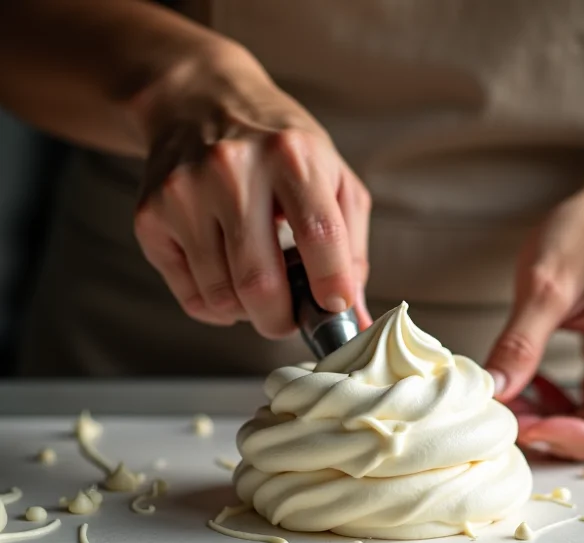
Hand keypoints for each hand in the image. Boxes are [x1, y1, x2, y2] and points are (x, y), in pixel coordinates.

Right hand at [133, 42, 371, 335]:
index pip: (318, 237)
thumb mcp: (331, 174)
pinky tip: (227, 279)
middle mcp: (232, 170)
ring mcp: (185, 193)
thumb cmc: (277, 148)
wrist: (199, 101)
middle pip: (259, 284)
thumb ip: (350, 243)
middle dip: (281, 320)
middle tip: (289, 318)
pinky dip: (216, 306)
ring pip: (222, 297)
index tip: (335, 307)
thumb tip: (353, 313)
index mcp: (290, 155)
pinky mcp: (151, 216)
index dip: (331, 287)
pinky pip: (190, 296)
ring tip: (258, 288)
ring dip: (247, 312)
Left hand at [485, 171, 583, 459]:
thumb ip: (519, 343)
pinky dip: (552, 404)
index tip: (530, 429)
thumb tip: (494, 392)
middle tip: (510, 422)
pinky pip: (582, 399)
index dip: (580, 438)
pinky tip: (524, 388)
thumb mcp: (545, 285)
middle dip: (560, 433)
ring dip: (552, 422)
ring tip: (510, 406)